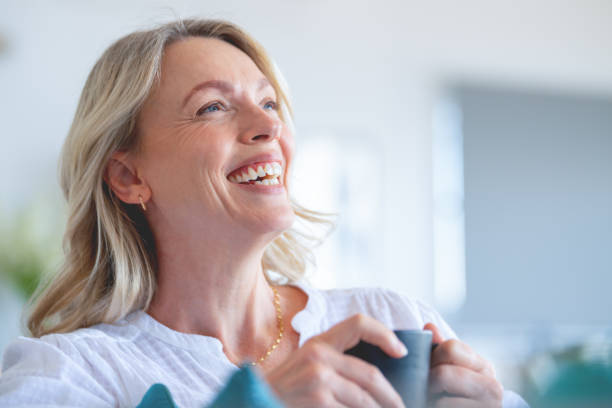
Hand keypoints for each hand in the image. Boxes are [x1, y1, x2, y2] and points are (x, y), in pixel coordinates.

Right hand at [263, 314, 407, 407]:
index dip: (385, 334)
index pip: (358, 323)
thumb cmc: (283, 391)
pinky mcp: (318, 398)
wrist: (254, 403)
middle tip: (401, 407)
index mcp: (319, 341)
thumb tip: (373, 377)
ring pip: (366, 399)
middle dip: (392, 397)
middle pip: (371, 374)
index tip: (401, 352)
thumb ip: (333, 363)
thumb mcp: (306, 366)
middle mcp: (319, 354)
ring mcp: (318, 377)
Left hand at [425, 323, 502, 407]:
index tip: (428, 368)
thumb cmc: (459, 392)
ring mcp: (490, 406)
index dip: (432, 357)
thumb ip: (440, 348)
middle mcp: (492, 386)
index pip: (450, 348)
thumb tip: (428, 327)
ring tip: (431, 400)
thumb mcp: (453, 368)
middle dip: (428, 382)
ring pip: (443, 400)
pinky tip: (436, 406)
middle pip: (443, 374)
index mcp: (483, 366)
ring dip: (431, 401)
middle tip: (426, 388)